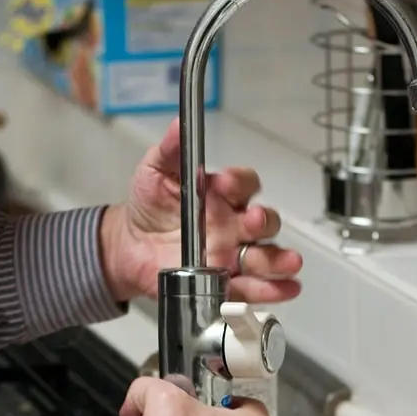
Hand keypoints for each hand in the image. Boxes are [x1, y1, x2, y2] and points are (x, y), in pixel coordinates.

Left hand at [100, 118, 303, 305]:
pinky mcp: (225, 282)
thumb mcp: (155, 172)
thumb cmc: (149, 207)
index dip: (238, 182)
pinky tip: (285, 288)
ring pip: (265, 256)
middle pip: (263, 222)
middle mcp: (233, 224)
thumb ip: (170, 150)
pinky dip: (272, 290)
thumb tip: (179, 125)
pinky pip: (253, 287)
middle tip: (251, 222)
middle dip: (262, 222)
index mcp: (221, 195)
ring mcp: (232, 254)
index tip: (221, 183)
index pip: (244, 184)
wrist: (129, 246)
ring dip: (279, 260)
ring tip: (288, 262)